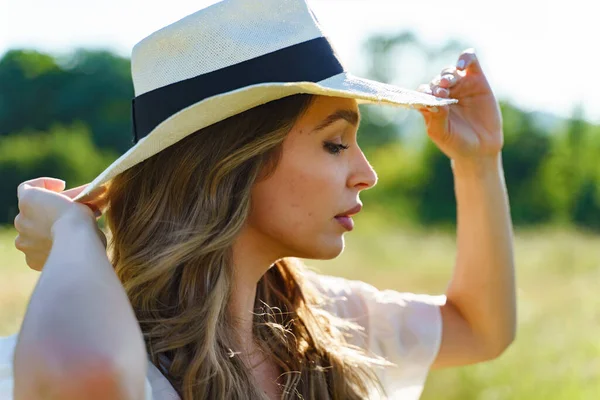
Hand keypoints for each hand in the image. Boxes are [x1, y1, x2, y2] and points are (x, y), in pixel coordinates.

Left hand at [14, 178, 107, 270]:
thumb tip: (87, 200)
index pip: (30, 187)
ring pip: (33, 234)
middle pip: (33, 213)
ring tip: (69, 233)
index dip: (47, 185)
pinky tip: (64, 248)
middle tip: (70, 214)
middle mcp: (20, 220)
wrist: (75, 245)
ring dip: (47, 231)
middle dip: (50, 212)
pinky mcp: (31, 259)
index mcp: (29, 199)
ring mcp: (23, 241)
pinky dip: (48, 249)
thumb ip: (75, 201)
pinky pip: (37, 252)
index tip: (62, 187)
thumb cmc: (79, 220)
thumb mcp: (80, 202)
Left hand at [417, 48, 502, 163]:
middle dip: (437, 85)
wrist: (481, 148)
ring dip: (447, 75)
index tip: (429, 98)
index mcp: (431, 104)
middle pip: (436, 81)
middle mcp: (444, 93)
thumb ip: (436, 118)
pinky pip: (470, 61)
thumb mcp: (442, 134)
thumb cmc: (456, 143)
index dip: (425, 92)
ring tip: (448, 83)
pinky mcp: (477, 80)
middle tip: (441, 92)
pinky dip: (465, 58)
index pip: (423, 91)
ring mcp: (460, 86)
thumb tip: (436, 101)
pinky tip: (461, 65)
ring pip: (449, 72)